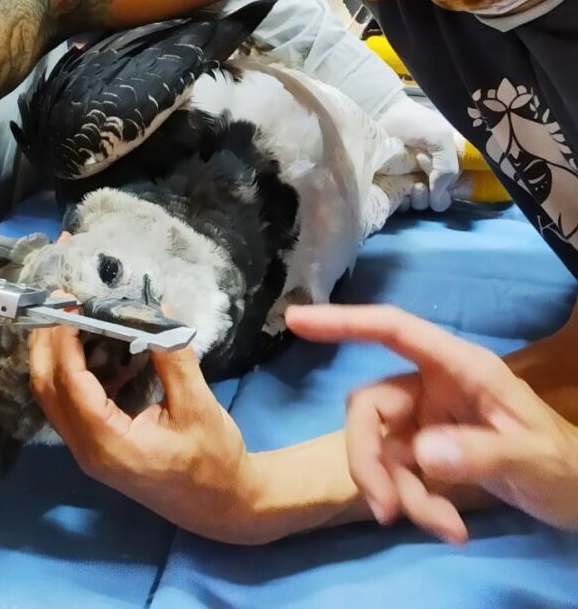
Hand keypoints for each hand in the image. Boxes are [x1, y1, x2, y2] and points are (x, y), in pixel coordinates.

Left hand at [29, 323, 260, 542]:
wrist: (222, 506)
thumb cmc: (214, 459)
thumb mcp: (198, 404)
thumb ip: (173, 357)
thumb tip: (156, 310)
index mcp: (109, 443)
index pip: (70, 384)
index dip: (65, 339)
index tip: (71, 301)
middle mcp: (88, 450)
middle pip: (47, 390)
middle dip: (47, 342)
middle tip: (60, 299)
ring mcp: (89, 452)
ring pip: (53, 397)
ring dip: (55, 354)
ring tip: (69, 314)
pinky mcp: (97, 447)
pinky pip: (70, 404)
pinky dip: (71, 371)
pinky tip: (92, 345)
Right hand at [286, 303, 577, 542]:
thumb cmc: (561, 463)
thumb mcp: (530, 457)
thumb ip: (479, 453)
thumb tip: (421, 455)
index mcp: (458, 366)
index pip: (393, 331)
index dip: (345, 322)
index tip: (297, 321)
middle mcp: (433, 386)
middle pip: (371, 407)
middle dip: (370, 460)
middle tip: (387, 510)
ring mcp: (426, 420)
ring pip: (380, 448)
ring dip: (400, 493)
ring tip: (444, 528)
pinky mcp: (426, 453)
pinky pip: (397, 475)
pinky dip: (416, 505)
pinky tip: (451, 529)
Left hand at [379, 94, 460, 210]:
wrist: (380, 113)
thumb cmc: (411, 122)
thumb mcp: (440, 138)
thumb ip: (448, 167)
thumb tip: (439, 196)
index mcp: (445, 162)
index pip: (453, 186)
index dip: (446, 180)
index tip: (428, 160)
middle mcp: (430, 175)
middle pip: (440, 201)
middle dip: (433, 193)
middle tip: (418, 168)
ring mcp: (411, 182)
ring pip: (422, 205)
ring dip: (419, 198)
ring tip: (409, 181)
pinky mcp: (393, 188)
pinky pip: (403, 206)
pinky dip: (403, 202)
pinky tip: (397, 187)